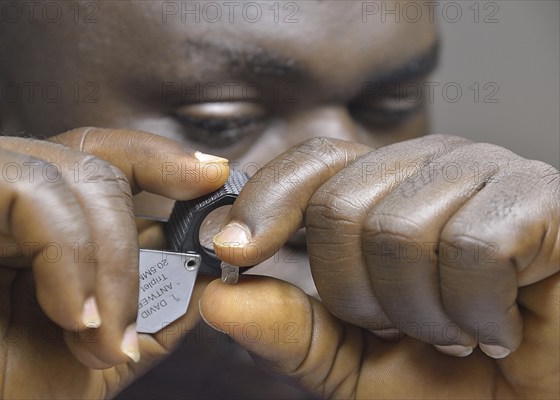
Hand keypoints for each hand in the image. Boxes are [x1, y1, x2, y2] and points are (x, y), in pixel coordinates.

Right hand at [0, 128, 229, 397]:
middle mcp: (3, 192)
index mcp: (36, 220)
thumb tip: (207, 275)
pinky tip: (70, 315)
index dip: (160, 161)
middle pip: (97, 165)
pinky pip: (34, 194)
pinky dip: (70, 258)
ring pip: (77, 179)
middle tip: (129, 328)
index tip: (213, 178)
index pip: (102, 160)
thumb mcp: (98, 353)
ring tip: (98, 337)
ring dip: (108, 266)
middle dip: (133, 249)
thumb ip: (153, 313)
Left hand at [202, 135, 558, 398]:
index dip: (266, 205)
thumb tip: (219, 298)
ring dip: (420, 315)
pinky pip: (472, 247)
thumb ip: (292, 331)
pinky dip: (476, 311)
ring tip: (454, 332)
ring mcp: (490, 174)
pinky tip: (497, 326)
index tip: (233, 252)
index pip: (312, 163)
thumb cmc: (457, 382)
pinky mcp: (542, 200)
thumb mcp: (355, 364)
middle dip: (359, 296)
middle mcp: (433, 166)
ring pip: (400, 230)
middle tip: (403, 328)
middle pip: (342, 206)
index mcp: (388, 188)